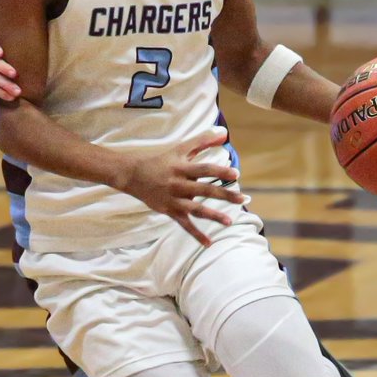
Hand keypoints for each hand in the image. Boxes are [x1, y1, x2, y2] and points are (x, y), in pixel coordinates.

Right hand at [112, 129, 244, 246]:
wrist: (133, 175)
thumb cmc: (160, 160)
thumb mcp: (180, 149)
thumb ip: (202, 141)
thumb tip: (224, 133)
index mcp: (182, 168)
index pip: (204, 170)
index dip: (220, 172)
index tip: (236, 174)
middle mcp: (178, 184)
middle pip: (204, 190)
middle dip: (225, 195)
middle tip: (243, 199)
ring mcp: (174, 199)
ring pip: (196, 209)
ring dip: (213, 216)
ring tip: (230, 221)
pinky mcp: (169, 211)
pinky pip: (184, 224)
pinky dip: (196, 234)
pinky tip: (209, 243)